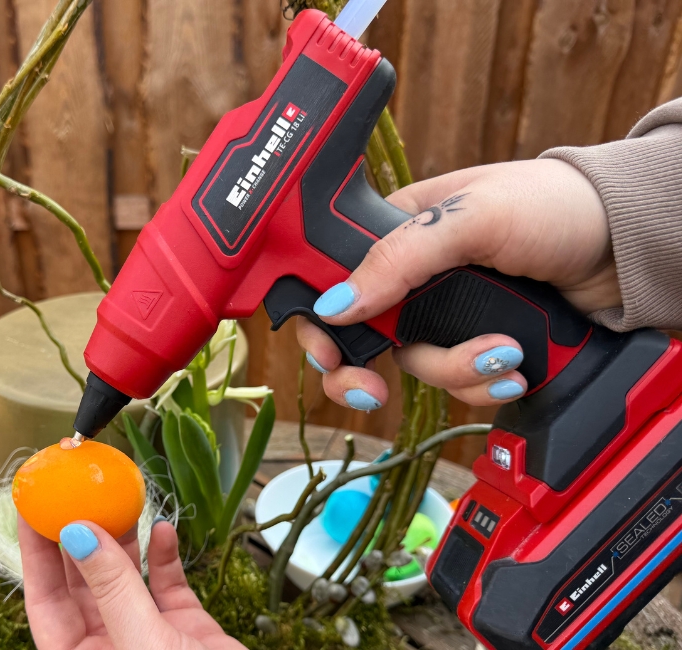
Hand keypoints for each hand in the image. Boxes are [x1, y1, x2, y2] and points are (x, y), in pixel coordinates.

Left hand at [20, 516, 243, 649]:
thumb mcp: (142, 643)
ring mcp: (148, 637)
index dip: (36, 554)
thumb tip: (76, 534)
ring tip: (120, 500)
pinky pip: (168, 586)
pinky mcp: (186, 631)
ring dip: (123, 539)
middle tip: (75, 490)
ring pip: (126, 579)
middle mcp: (109, 648)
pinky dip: (165, 557)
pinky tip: (163, 530)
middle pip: (82, 583)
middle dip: (79, 535)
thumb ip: (112, 589)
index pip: (44, 601)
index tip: (33, 507)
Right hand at [299, 159, 620, 408]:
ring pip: (416, 368)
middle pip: (365, 338)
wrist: (628, 246)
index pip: (336, 282)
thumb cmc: (555, 205)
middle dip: (369, 371)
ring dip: (457, 372)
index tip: (329, 357)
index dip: (323, 325)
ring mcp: (448, 315)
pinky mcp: (480, 344)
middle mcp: (414, 278)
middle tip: (371, 392)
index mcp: (397, 233)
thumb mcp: (473, 218)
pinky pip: (459, 385)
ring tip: (505, 353)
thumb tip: (336, 304)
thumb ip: (400, 258)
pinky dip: (486, 384)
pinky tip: (516, 366)